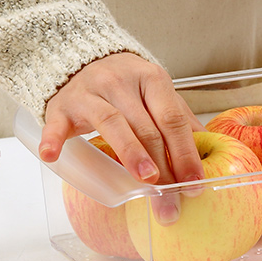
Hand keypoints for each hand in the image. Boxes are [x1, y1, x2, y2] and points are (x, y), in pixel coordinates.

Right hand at [39, 53, 204, 193]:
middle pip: (147, 129)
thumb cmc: (126, 86)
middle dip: (163, 168)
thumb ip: (179, 120)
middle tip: (170, 200)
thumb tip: (208, 152)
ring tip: (147, 180)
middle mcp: (122, 82)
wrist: (80, 60)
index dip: (185, 152)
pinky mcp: (61, 105)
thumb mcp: (156, 94)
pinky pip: (56, 124)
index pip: (172, 120)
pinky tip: (53, 156)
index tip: (193, 182)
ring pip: (113, 123)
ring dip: (130, 153)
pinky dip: (53, 139)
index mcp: (152, 79)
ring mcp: (90, 92)